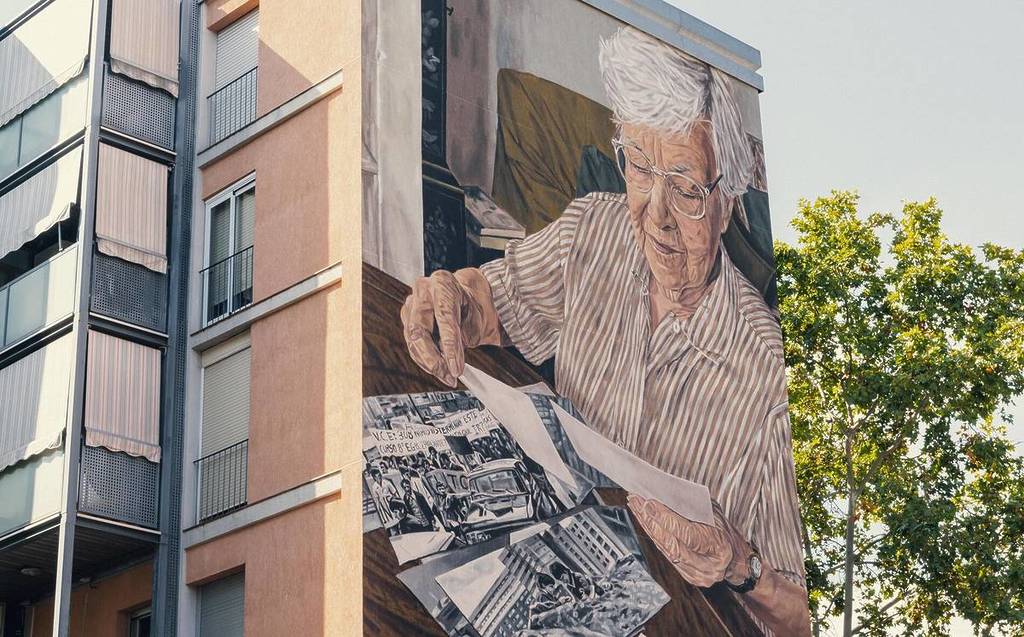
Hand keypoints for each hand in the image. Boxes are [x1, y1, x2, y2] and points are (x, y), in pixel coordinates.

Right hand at [400, 268, 501, 385]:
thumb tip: (455, 364)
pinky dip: (425, 361)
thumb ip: (464, 336)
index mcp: (442, 283)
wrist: (464, 299)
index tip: (456, 367)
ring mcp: (411, 304)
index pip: (444, 317)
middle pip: (419, 330)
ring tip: (447, 376)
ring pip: (412, 340)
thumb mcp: (476, 317)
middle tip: (449, 375)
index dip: (450, 345)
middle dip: (433, 358)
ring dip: (429, 363)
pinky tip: (439, 370)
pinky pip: (412, 345)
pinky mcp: (406, 318)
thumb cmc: (470, 306)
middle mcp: (422, 291)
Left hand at [627, 494, 750, 587]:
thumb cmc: (724, 530)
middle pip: (671, 544)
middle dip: (651, 521)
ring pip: (665, 549)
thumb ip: (693, 507)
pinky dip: (654, 535)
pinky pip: (665, 554)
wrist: (736, 558)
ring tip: (636, 507)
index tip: (649, 503)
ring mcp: (698, 574)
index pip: (687, 533)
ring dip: (648, 526)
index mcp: (719, 547)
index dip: (666, 518)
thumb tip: (665, 494)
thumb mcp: (714, 514)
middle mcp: (709, 565)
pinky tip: (644, 520)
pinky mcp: (688, 576)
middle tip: (637, 501)